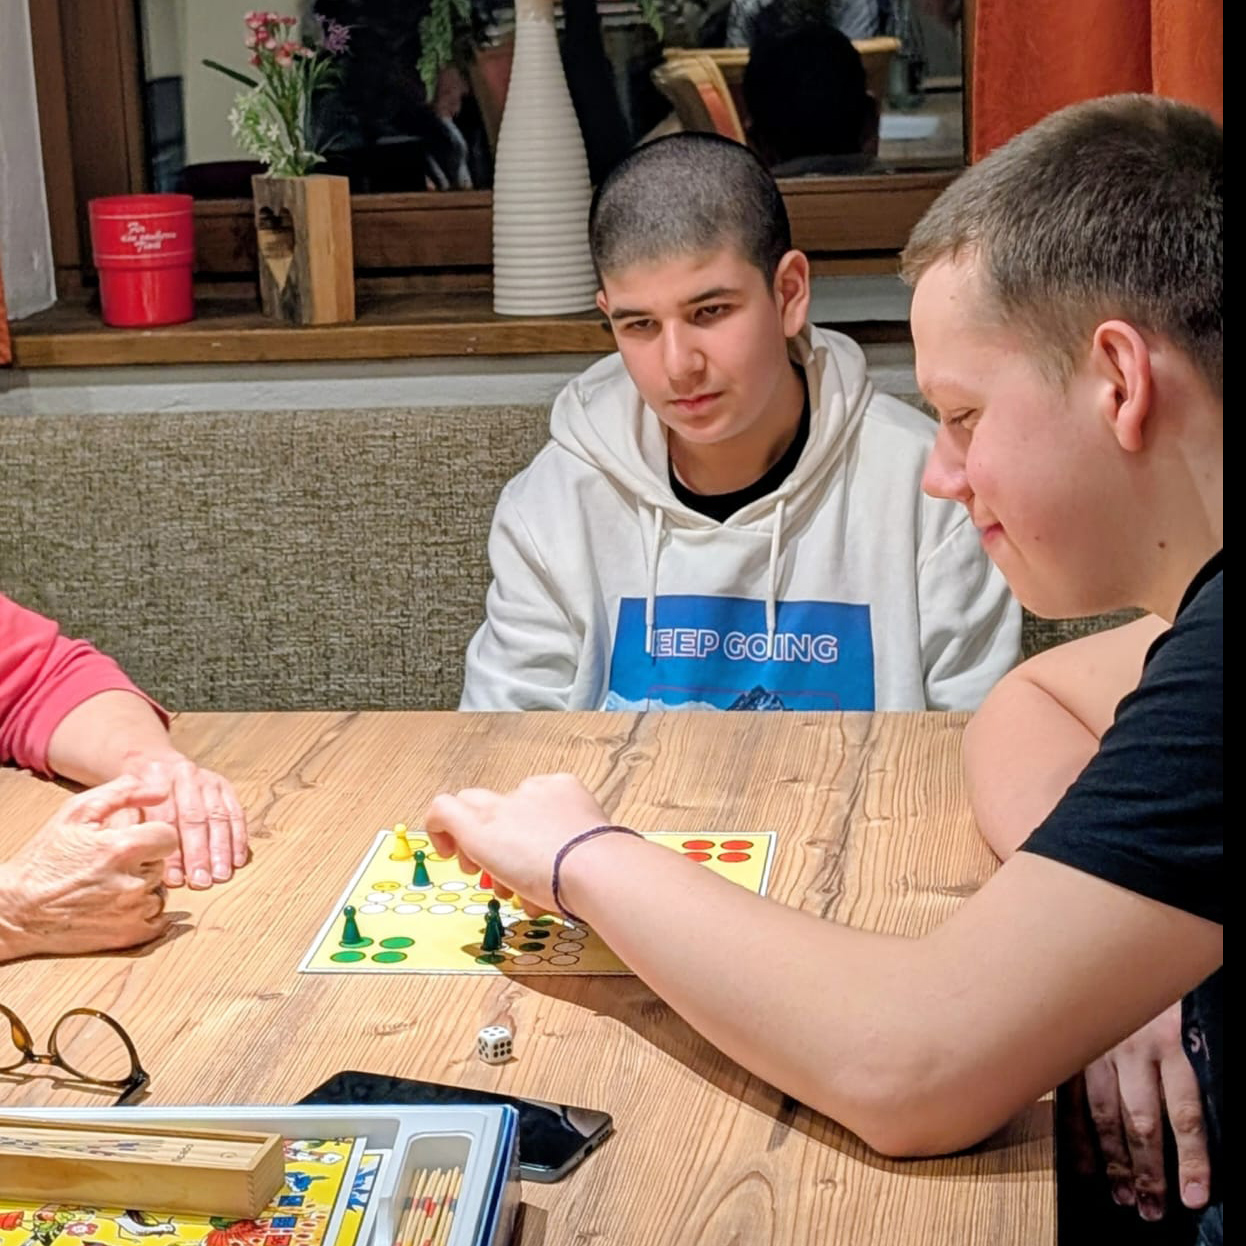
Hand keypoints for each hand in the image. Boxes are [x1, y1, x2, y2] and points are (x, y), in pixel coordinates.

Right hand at [0, 774, 177, 959]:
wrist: (17, 909)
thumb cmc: (45, 859)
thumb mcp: (76, 813)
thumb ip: (122, 793)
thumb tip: (162, 791)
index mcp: (122, 849)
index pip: (169, 835)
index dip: (152, 834)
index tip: (134, 840)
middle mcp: (132, 883)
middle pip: (163, 862)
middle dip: (144, 860)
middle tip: (113, 863)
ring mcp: (132, 912)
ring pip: (161, 890)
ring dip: (145, 886)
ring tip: (111, 884)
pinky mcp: (129, 935)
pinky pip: (159, 919)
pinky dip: (145, 911)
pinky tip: (121, 904)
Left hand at [120, 749, 247, 888]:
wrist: (152, 763)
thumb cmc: (134, 797)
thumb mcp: (122, 806)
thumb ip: (130, 830)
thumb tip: (140, 867)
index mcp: (155, 779)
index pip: (166, 820)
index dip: (172, 852)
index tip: (175, 880)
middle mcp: (184, 776)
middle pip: (195, 818)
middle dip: (200, 853)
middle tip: (202, 881)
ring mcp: (208, 780)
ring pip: (218, 816)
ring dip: (222, 848)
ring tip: (222, 875)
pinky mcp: (225, 786)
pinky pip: (236, 813)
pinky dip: (238, 838)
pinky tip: (238, 860)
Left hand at [425, 773, 608, 911]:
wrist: (593, 868)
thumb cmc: (602, 869)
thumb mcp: (594, 851)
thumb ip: (574, 854)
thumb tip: (562, 879)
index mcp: (563, 790)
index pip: (530, 805)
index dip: (523, 835)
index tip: (529, 862)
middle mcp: (531, 791)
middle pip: (499, 803)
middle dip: (496, 836)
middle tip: (499, 870)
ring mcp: (503, 806)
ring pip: (471, 806)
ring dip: (473, 842)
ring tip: (482, 873)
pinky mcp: (477, 825)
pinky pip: (444, 810)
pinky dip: (439, 828)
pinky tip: (447, 852)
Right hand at [1077, 1002, 1208, 1219]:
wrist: (1102, 947)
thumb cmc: (1150, 993)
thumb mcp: (1178, 1021)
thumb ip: (1180, 1067)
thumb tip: (1189, 1122)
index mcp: (1167, 1042)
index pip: (1185, 1113)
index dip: (1192, 1160)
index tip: (1195, 1196)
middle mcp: (1130, 1050)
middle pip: (1142, 1122)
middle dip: (1149, 1171)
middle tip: (1153, 1208)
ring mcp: (1094, 1050)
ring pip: (1105, 1116)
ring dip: (1113, 1162)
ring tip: (1124, 1195)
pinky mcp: (1068, 1050)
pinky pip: (1070, 1101)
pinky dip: (1076, 1137)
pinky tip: (1084, 1167)